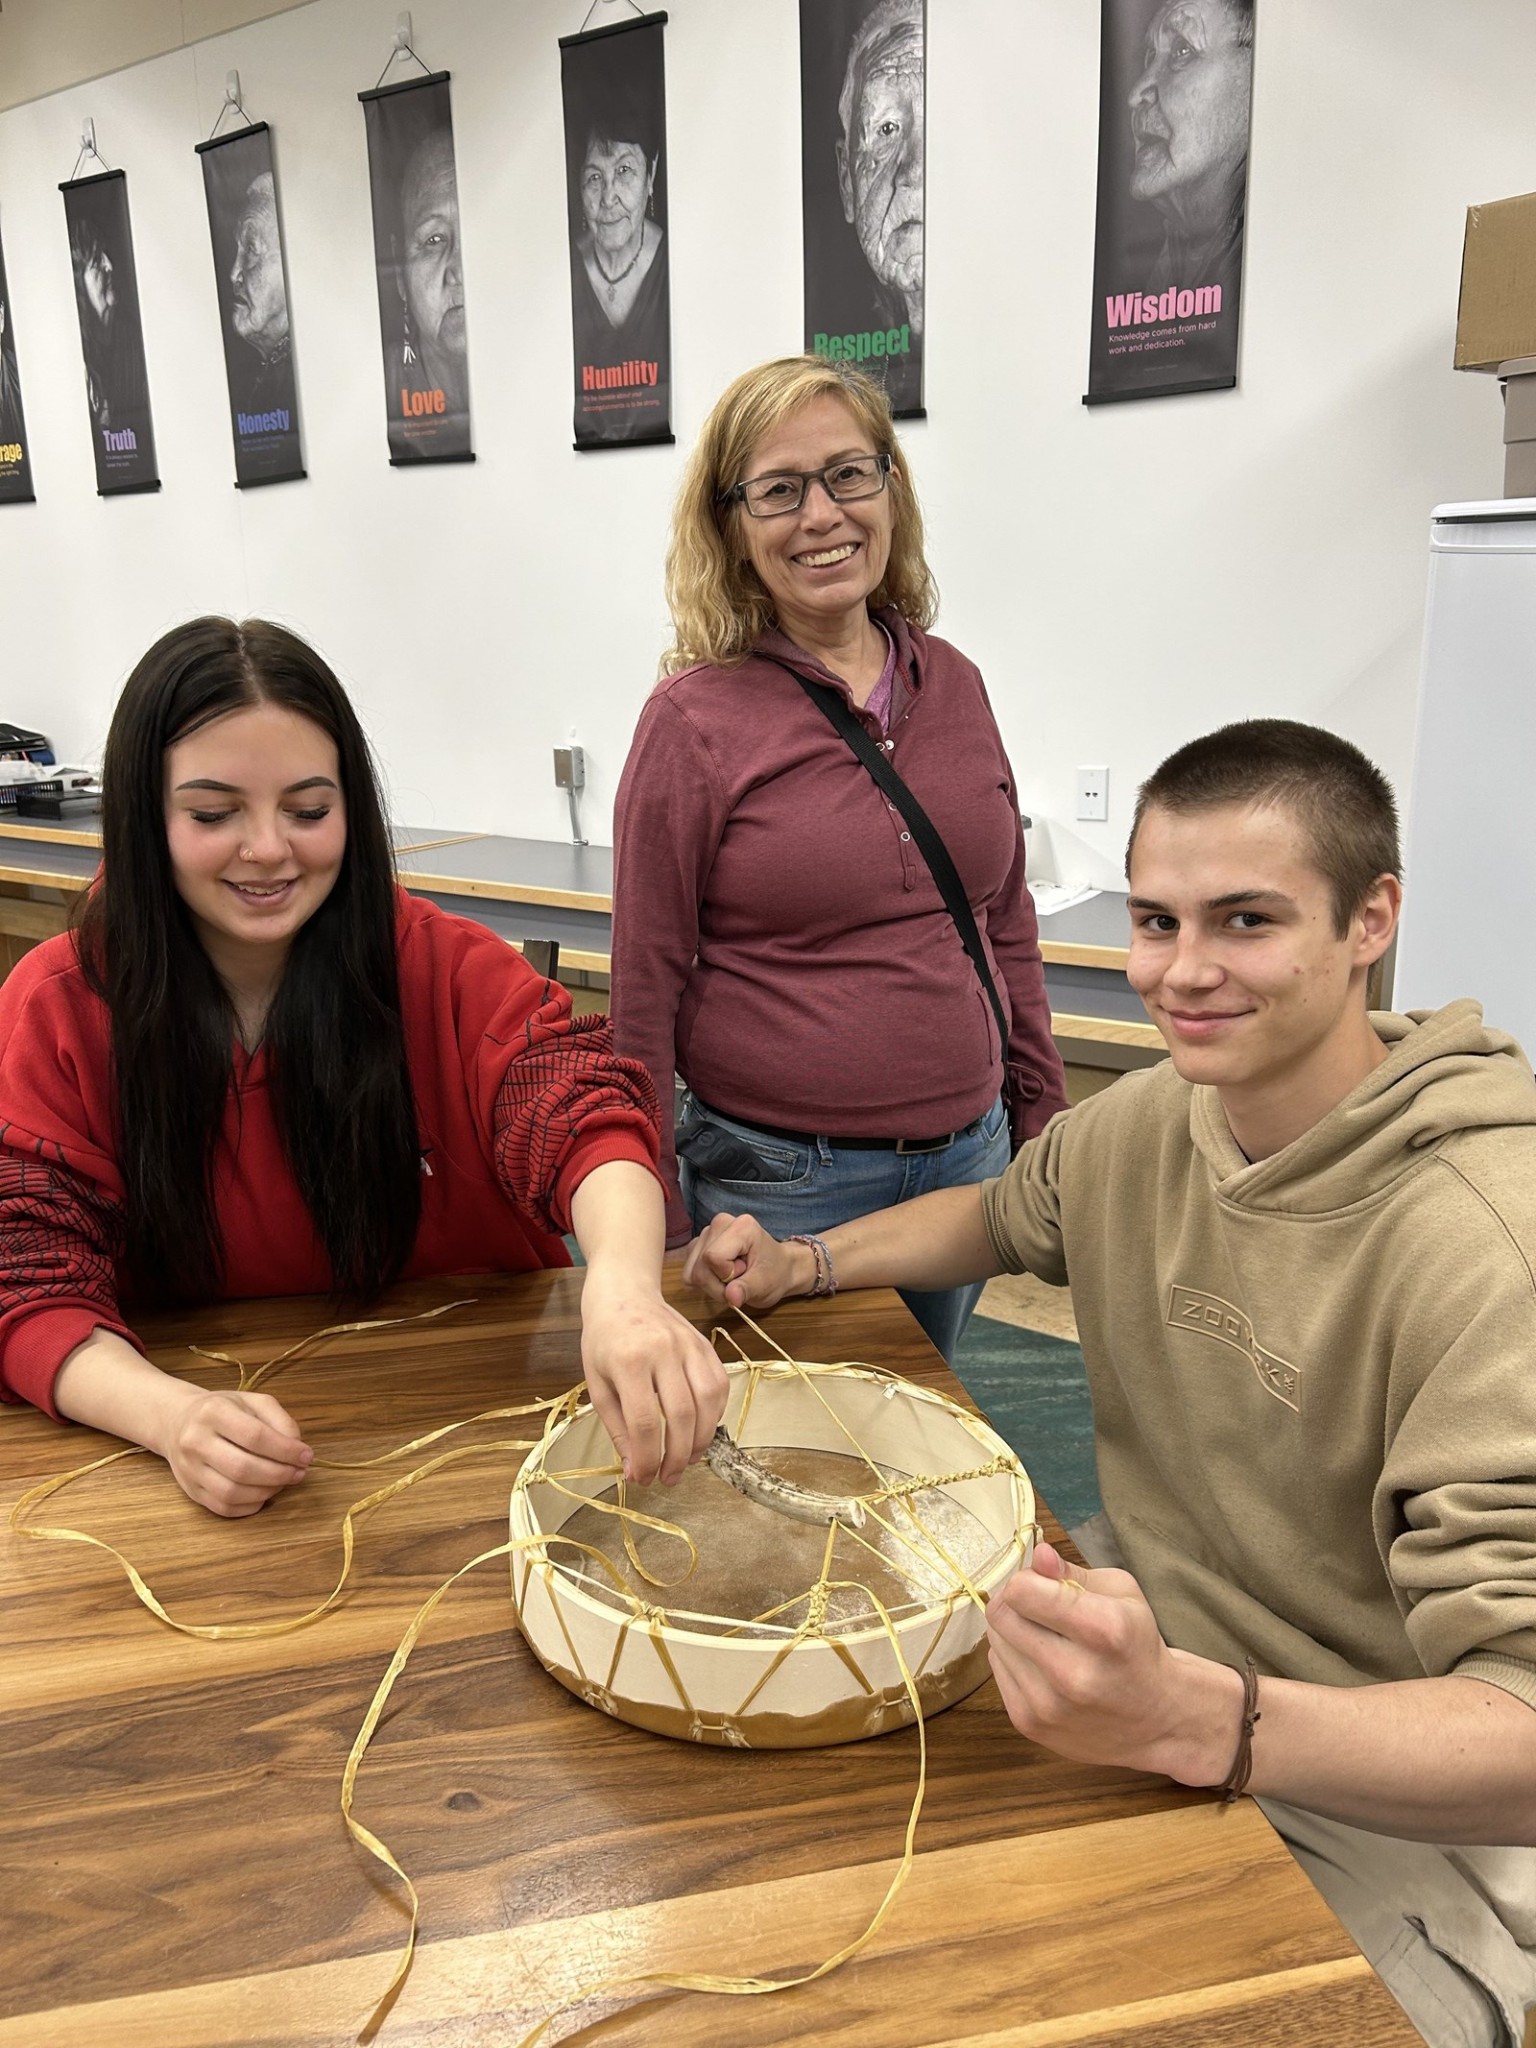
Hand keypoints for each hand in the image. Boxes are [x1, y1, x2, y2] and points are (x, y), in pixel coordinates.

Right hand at [158, 1386, 313, 1517]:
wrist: (177, 1422)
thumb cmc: (224, 1410)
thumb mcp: (253, 1402)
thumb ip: (280, 1420)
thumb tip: (297, 1448)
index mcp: (213, 1412)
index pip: (254, 1436)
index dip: (285, 1450)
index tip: (307, 1456)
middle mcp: (195, 1442)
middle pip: (242, 1468)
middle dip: (279, 1474)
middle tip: (299, 1472)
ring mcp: (189, 1470)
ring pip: (232, 1493)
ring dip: (267, 1492)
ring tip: (284, 1482)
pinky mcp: (190, 1491)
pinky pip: (223, 1508)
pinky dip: (250, 1506)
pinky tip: (264, 1493)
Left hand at [580, 1270, 728, 1486]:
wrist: (624, 1293)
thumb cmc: (604, 1339)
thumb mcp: (598, 1384)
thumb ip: (617, 1428)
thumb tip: (635, 1470)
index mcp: (628, 1361)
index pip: (644, 1422)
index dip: (647, 1458)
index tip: (643, 1479)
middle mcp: (664, 1351)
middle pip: (681, 1415)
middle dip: (677, 1456)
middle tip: (668, 1478)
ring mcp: (689, 1345)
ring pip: (708, 1401)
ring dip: (701, 1440)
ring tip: (686, 1460)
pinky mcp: (705, 1344)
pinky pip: (720, 1385)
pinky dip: (715, 1415)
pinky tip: (700, 1431)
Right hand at [681, 1213, 810, 1310]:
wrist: (777, 1268)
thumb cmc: (774, 1273)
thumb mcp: (766, 1285)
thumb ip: (747, 1289)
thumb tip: (731, 1297)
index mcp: (741, 1227)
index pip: (713, 1257)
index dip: (725, 1276)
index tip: (745, 1275)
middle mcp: (719, 1223)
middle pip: (700, 1266)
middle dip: (717, 1284)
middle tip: (739, 1281)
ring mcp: (705, 1233)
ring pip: (691, 1271)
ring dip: (710, 1285)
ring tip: (732, 1279)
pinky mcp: (697, 1245)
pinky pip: (688, 1272)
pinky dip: (704, 1281)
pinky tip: (721, 1277)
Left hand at [985, 1541, 1241, 1784]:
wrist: (1156, 1718)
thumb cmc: (1137, 1646)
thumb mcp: (1124, 1595)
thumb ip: (1074, 1571)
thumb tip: (1038, 1555)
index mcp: (1103, 1629)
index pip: (1022, 1591)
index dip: (1027, 1580)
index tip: (1042, 1586)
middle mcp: (1073, 1672)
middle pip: (1001, 1615)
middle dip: (1015, 1603)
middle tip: (1039, 1609)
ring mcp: (1048, 1705)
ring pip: (995, 1642)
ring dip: (1014, 1633)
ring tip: (1047, 1640)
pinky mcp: (1030, 1725)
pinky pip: (997, 1671)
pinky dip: (1014, 1660)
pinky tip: (1043, 1666)